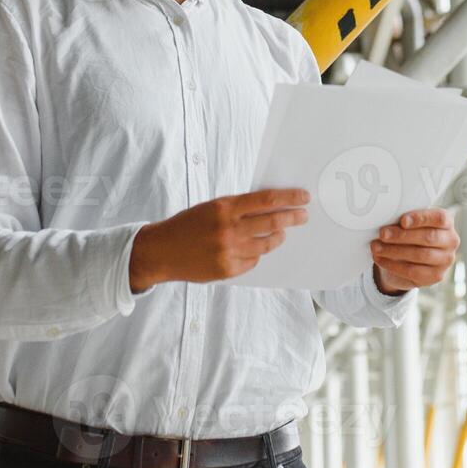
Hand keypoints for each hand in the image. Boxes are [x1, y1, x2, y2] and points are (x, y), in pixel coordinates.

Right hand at [129, 188, 309, 291]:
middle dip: (293, 218)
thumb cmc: (188, 224)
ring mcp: (229, 252)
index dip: (290, 198)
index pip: (267, 200)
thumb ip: (239, 207)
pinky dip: (257, 253)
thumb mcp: (212, 206)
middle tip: (303, 216)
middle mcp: (228, 229)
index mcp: (225, 208)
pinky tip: (253, 249)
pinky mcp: (228, 270)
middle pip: (273, 223)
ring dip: (277, 237)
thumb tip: (272, 206)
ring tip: (281, 233)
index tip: (304, 197)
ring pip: (266, 245)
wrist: (162, 251)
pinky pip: (253, 261)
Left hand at [371, 208, 458, 295]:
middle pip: (428, 237)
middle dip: (402, 236)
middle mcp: (451, 241)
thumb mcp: (410, 223)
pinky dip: (393, 265)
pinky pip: (413, 271)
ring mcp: (445, 260)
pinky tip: (380, 258)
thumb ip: (405, 220)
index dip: (421, 218)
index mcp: (447, 223)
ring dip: (394, 251)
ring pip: (420, 255)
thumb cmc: (409, 234)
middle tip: (382, 234)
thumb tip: (386, 219)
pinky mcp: (436, 276)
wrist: (408, 259)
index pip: (439, 218)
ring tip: (376, 246)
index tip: (402, 221)